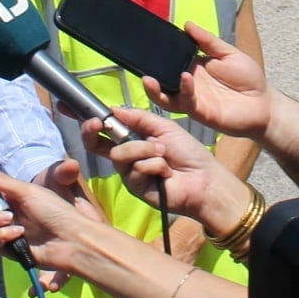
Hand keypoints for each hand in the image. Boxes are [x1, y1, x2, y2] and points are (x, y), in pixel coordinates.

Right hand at [0, 159, 107, 281]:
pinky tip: (18, 234)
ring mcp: (4, 232)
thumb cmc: (55, 211)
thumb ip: (2, 181)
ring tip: (10, 219)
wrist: (71, 239)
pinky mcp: (8, 250)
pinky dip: (1, 237)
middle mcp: (4, 214)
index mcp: (8, 198)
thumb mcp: (28, 191)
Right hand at [93, 104, 251, 233]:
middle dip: (94, 132)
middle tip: (99, 125)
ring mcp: (129, 173)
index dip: (94, 124)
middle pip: (96, 145)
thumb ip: (139, 118)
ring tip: (164, 153)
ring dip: (144, 149)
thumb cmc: (188, 152)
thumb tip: (114, 109)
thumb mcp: (164, 127)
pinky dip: (154, 165)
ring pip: (119, 154)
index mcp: (133, 140)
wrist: (204, 178)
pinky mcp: (135, 188)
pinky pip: (135, 169)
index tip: (95, 117)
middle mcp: (127, 156)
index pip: (105, 132)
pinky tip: (166, 172)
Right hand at [154, 23, 274, 138]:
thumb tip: (187, 24)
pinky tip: (184, 78)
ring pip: (166, 97)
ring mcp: (193, 100)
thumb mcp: (228, 53)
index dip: (157, 55)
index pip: (169, 62)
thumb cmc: (249, 79)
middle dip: (148, 74)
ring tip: (149, 78)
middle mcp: (189, 85)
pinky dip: (183, 91)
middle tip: (137, 65)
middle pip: (162, 81)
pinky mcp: (201, 112)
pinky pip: (187, 103)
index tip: (144, 44)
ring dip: (156, 89)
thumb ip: (207, 41)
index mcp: (193, 69)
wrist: (265, 104)